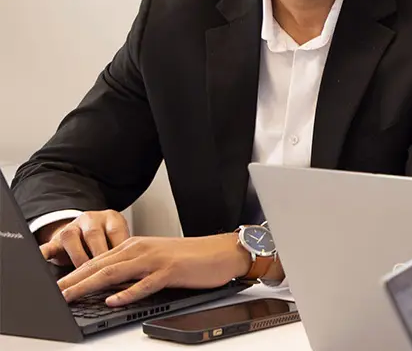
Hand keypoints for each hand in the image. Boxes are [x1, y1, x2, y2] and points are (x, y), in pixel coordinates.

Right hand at [38, 210, 130, 268]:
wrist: (87, 229)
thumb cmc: (110, 241)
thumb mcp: (122, 242)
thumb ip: (127, 253)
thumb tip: (136, 277)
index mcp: (112, 219)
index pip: (116, 232)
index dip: (120, 251)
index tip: (124, 269)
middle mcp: (92, 219)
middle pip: (93, 235)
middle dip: (98, 257)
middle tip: (104, 276)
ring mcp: (72, 227)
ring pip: (71, 238)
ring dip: (78, 258)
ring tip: (84, 276)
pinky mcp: (56, 239)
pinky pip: (47, 245)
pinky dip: (44, 254)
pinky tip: (42, 261)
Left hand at [58, 234, 250, 306]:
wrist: (223, 251)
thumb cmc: (192, 257)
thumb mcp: (157, 259)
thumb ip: (133, 269)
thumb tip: (110, 286)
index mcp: (135, 246)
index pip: (97, 260)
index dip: (73, 273)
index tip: (55, 286)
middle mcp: (141, 249)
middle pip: (99, 265)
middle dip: (73, 280)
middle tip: (53, 293)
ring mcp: (155, 260)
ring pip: (115, 272)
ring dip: (89, 285)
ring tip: (70, 296)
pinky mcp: (171, 271)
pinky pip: (145, 283)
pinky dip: (128, 293)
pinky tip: (114, 300)